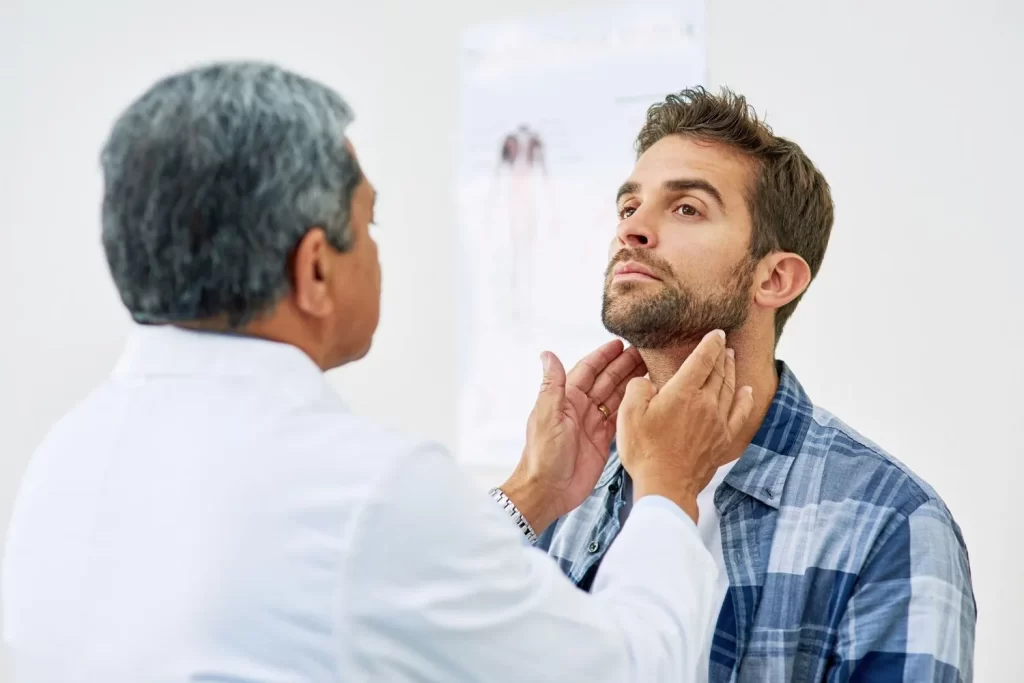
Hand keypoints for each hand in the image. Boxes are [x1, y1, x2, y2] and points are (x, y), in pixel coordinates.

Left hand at [501, 340, 645, 532]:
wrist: (548, 491)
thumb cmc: (543, 454)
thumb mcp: (547, 415)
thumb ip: (552, 385)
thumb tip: (547, 353)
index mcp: (566, 398)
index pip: (588, 370)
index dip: (603, 356)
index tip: (620, 343)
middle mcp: (580, 408)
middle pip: (606, 381)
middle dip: (624, 365)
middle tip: (646, 352)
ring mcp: (592, 424)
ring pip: (615, 397)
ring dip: (631, 383)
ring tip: (652, 369)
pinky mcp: (603, 441)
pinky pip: (620, 419)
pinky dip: (632, 408)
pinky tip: (646, 398)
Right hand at [617, 330, 754, 522]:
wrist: (665, 486)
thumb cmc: (645, 450)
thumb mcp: (629, 414)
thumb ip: (638, 388)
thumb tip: (647, 380)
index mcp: (683, 392)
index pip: (702, 359)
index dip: (710, 343)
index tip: (717, 332)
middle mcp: (705, 402)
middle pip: (718, 371)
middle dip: (721, 354)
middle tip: (723, 344)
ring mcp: (718, 421)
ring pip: (730, 388)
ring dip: (731, 371)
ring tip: (732, 359)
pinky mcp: (724, 439)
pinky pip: (741, 413)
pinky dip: (745, 399)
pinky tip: (747, 391)